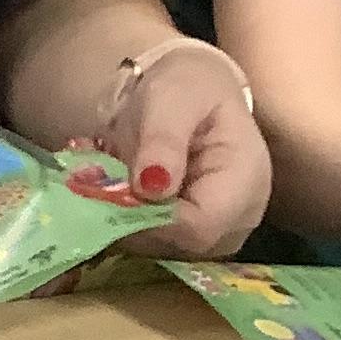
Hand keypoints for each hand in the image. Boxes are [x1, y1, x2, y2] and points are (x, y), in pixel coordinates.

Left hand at [103, 44, 270, 256]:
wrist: (191, 89)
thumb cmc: (187, 87)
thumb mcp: (172, 98)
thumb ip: (163, 140)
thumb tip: (151, 189)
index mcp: (245, 180)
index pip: (201, 228)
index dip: (152, 222)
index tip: (110, 197)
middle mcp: (239, 216)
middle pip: (182, 248)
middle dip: (131, 224)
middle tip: (95, 190)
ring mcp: (219, 231)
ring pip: (164, 252)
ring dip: (124, 226)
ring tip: (102, 187)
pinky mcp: (194, 235)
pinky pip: (156, 246)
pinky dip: (126, 226)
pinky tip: (110, 197)